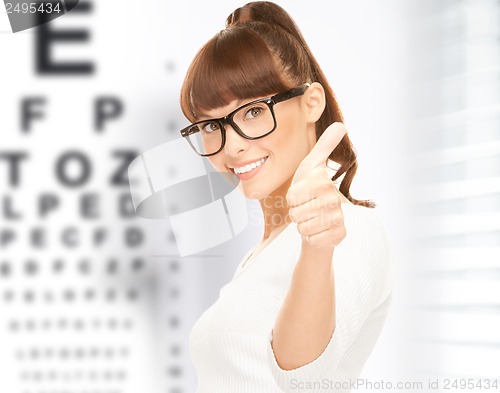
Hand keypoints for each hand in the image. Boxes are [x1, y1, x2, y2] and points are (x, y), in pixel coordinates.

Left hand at [286, 122, 347, 247]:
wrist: (322, 217)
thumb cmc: (312, 191)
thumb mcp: (312, 166)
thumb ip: (324, 145)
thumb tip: (341, 124)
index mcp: (324, 183)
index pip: (291, 197)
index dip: (291, 199)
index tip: (302, 195)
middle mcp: (334, 200)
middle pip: (296, 214)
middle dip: (297, 213)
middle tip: (307, 208)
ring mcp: (338, 219)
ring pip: (303, 228)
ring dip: (303, 226)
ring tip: (312, 218)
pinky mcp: (339, 235)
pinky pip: (312, 240)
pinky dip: (311, 238)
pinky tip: (319, 230)